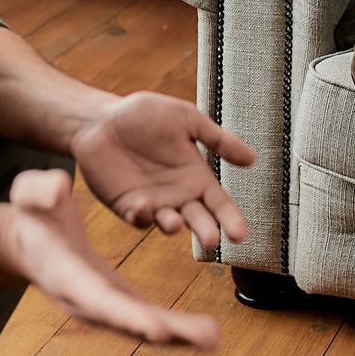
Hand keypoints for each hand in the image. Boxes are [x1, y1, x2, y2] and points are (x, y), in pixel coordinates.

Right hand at [0, 168, 221, 348]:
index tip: (157, 328)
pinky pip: (146, 319)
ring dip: (178, 336)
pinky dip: (174, 329)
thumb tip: (60, 186)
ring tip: (213, 339)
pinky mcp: (115, 301)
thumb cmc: (31, 217)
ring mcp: (101, 305)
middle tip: (206, 338)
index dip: (127, 316)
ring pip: (141, 327)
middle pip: (128, 322)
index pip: (98, 298)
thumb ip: (41, 190)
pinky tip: (203, 333)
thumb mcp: (30, 194)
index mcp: (66, 274)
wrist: (27, 242)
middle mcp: (86, 300)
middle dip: (166, 332)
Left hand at [69, 91, 255, 247]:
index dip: (231, 219)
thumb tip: (253, 159)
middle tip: (212, 240)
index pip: (220, 204)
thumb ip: (218, 139)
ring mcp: (154, 203)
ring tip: (175, 223)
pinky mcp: (127, 206)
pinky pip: (138, 218)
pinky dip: (141, 216)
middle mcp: (179, 195)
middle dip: (206, 232)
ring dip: (173, 226)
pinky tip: (143, 206)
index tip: (240, 235)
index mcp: (197, 177)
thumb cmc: (145, 115)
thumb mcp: (186, 119)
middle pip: (199, 220)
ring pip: (169, 223)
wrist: (101, 119)